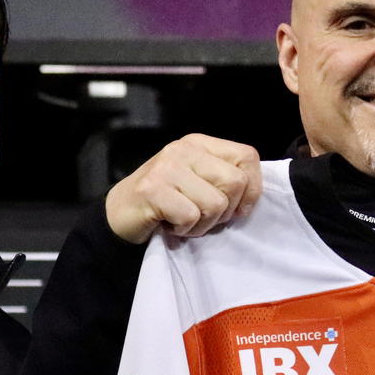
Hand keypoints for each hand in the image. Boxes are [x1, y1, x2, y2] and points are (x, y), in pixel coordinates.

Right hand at [104, 133, 263, 241]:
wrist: (120, 213)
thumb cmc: (167, 202)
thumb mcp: (199, 181)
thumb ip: (225, 180)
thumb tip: (254, 194)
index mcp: (200, 144)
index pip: (248, 157)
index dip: (252, 189)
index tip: (237, 209)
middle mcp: (184, 149)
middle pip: (235, 182)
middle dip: (226, 211)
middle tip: (204, 217)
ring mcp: (167, 167)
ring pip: (215, 203)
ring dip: (203, 224)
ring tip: (184, 220)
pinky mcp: (152, 189)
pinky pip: (190, 217)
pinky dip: (184, 230)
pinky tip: (169, 224)